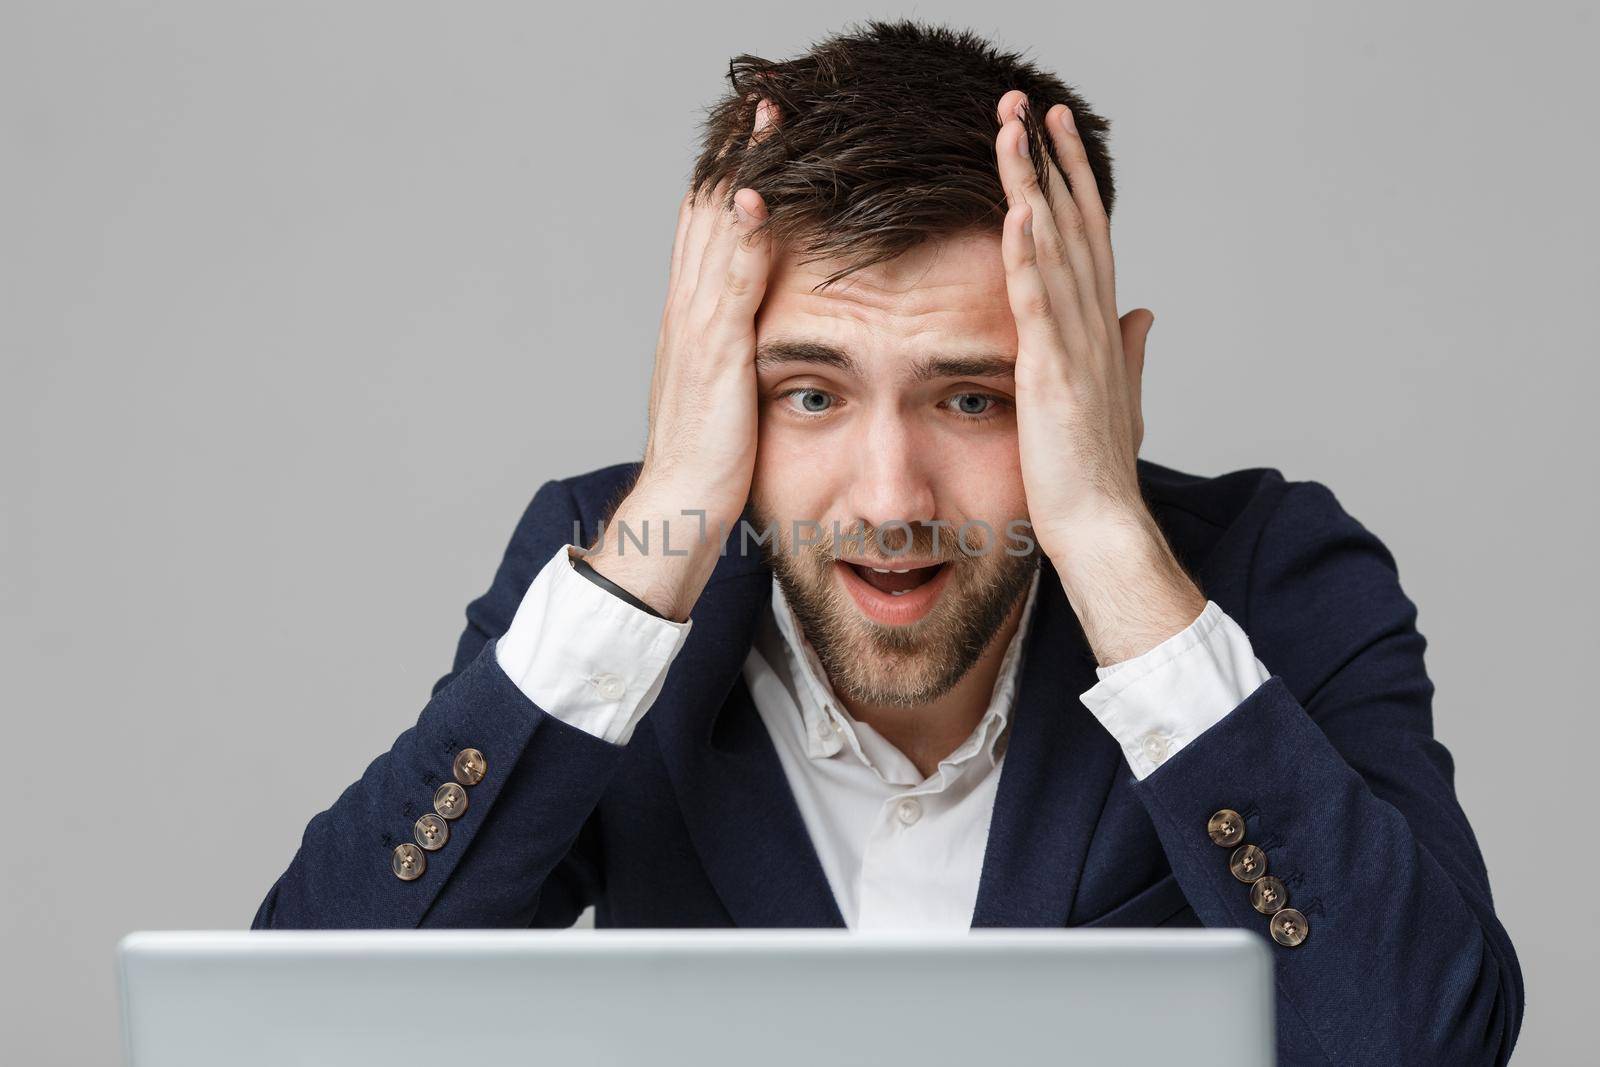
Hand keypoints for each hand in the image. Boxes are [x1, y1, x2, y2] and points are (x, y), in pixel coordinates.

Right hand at [584, 98, 777, 620]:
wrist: (679, 510)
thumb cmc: (710, 463)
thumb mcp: (727, 394)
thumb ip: (737, 354)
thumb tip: (759, 332)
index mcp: (693, 322)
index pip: (709, 232)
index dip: (729, 178)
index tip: (755, 133)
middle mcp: (688, 316)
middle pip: (708, 216)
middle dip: (734, 156)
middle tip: (760, 101)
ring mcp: (697, 334)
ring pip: (714, 236)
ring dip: (738, 174)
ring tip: (763, 122)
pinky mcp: (714, 360)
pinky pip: (728, 287)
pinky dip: (738, 239)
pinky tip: (753, 199)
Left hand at [992, 91, 1154, 562]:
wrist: (1100, 523)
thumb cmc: (1099, 468)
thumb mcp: (1116, 397)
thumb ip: (1128, 350)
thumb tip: (1143, 312)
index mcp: (1101, 326)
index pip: (1089, 233)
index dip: (1074, 179)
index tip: (1056, 130)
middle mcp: (1095, 324)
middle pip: (1073, 224)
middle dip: (1052, 161)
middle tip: (1029, 103)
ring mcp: (1076, 346)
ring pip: (1054, 249)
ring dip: (1034, 187)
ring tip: (1015, 132)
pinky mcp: (1054, 374)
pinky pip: (1039, 305)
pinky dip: (1030, 258)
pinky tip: (1019, 213)